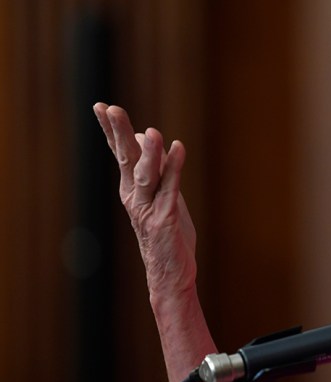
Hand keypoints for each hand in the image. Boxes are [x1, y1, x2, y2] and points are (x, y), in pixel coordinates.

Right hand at [93, 103, 196, 299]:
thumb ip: (156, 167)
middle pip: (126, 160)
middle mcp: (134, 196)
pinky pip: (171, 189)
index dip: (111, 131)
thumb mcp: (162, 194)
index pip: (120, 154)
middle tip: (111, 109)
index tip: (101, 107)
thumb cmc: (167, 233)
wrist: (170, 274)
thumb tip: (145, 136)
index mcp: (132, 189)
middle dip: (119, 134)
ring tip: (151, 131)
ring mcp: (148, 208)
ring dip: (149, 152)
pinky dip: (175, 167)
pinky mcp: (165, 219)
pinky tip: (178, 148)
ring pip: (147, 174)